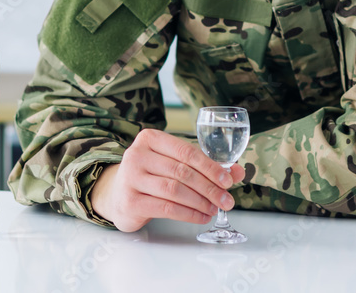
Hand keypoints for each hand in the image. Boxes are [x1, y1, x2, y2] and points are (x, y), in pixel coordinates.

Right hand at [89, 129, 245, 232]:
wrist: (117, 195)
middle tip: (227, 200)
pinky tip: (201, 217)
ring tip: (215, 209)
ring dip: (200, 202)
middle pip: (182, 172)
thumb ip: (203, 165)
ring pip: (175, 190)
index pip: (186, 151)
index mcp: (149, 139)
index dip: (210, 166)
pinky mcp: (130, 201)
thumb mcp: (173, 164)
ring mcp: (131, 178)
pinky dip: (189, 214)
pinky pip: (166, 208)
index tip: (228, 180)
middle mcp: (137, 155)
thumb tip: (237, 172)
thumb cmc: (151, 176)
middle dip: (209, 187)